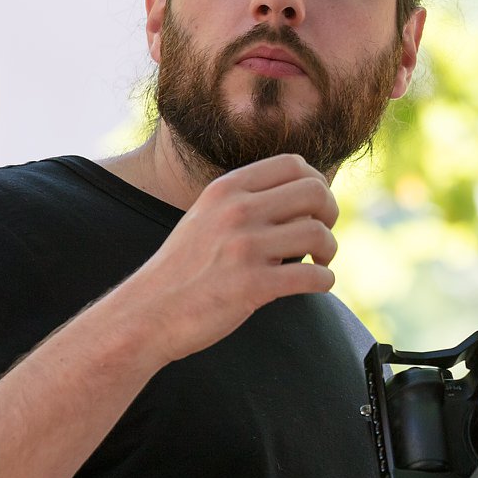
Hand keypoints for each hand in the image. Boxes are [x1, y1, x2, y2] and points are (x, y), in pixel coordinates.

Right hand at [120, 154, 339, 363]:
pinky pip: (312, 276)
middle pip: (315, 192)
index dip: (317, 183)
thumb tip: (304, 200)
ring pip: (318, 234)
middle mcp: (236, 211)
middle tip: (322, 237)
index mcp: (226, 189)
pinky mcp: (252, 285)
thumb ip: (246, 203)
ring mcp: (243, 247)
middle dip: (330, 214)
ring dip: (329, 251)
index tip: (316, 209)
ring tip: (319, 264)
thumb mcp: (207, 218)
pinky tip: (316, 285)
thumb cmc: (183, 269)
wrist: (147, 314)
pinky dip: (324, 281)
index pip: (293, 164)